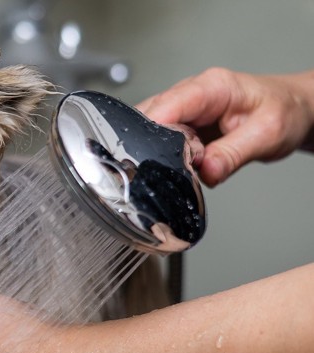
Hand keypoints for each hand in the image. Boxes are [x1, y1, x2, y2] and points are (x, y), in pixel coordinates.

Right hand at [137, 67, 313, 185]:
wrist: (296, 108)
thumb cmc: (286, 111)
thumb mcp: (267, 135)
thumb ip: (232, 155)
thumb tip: (204, 171)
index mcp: (210, 87)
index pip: (164, 107)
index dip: (156, 135)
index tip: (169, 157)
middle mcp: (192, 92)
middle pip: (150, 119)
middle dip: (159, 146)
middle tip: (191, 162)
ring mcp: (186, 107)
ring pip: (152, 130)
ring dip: (165, 151)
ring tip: (197, 158)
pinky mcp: (185, 122)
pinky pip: (162, 138)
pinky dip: (170, 153)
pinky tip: (192, 158)